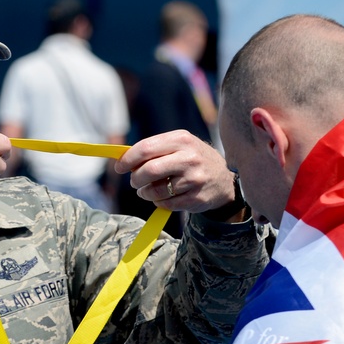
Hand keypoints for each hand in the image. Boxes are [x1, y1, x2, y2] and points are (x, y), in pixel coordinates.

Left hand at [117, 130, 236, 213]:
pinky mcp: (196, 198)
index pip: (146, 148)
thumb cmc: (193, 160)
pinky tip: (163, 197)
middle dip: (136, 179)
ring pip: (156, 191)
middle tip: (134, 182)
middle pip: (149, 170)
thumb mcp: (180, 145)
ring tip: (147, 191)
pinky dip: (158, 202)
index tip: (119, 167)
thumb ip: (155, 149)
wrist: (224, 180)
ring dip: (145, 193)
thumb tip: (124, 158)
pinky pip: (166, 204)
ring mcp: (194, 179)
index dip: (128, 159)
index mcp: (182, 139)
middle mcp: (190, 158)